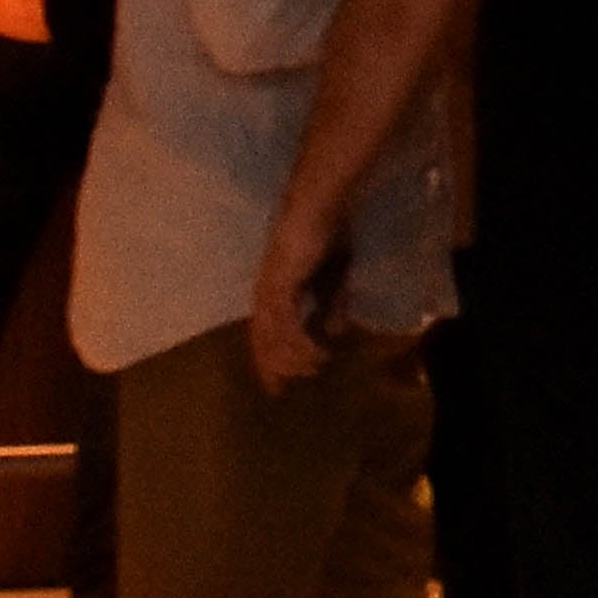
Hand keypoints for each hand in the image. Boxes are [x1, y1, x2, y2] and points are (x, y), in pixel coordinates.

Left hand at [245, 216, 343, 391]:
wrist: (320, 207)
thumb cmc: (327, 233)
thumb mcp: (334, 276)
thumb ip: (332, 303)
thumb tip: (335, 333)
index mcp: (275, 292)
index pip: (268, 334)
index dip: (275, 358)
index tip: (283, 383)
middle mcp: (265, 296)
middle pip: (262, 341)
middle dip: (273, 366)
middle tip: (285, 390)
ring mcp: (269, 292)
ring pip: (271, 337)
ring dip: (290, 357)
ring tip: (312, 370)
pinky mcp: (279, 287)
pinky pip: (284, 323)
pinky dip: (296, 342)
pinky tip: (312, 352)